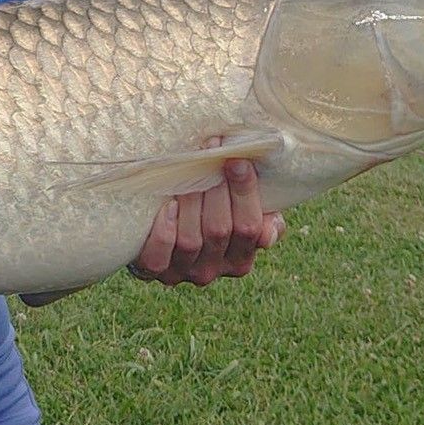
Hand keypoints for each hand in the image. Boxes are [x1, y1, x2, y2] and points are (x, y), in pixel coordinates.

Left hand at [128, 137, 283, 285]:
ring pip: (190, 240)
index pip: (250, 228)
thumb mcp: (238, 214)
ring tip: (188, 171)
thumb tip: (270, 229)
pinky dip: (164, 232)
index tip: (237, 160)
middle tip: (210, 153)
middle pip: (220, 230)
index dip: (245, 193)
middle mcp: (214, 270)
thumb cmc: (206, 213)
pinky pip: (159, 257)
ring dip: (190, 202)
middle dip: (216, 188)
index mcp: (240, 259)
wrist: (154, 230)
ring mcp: (182, 272)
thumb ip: (262, 219)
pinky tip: (168, 206)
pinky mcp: (153, 271)